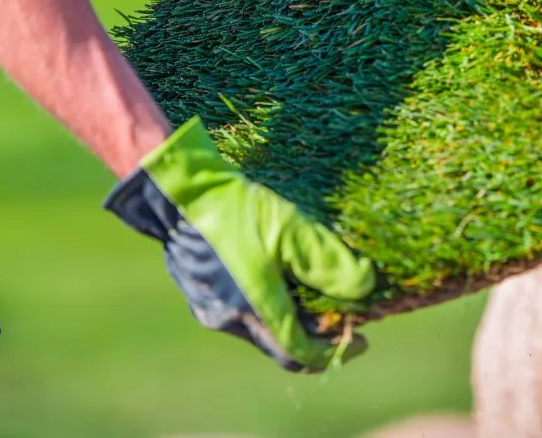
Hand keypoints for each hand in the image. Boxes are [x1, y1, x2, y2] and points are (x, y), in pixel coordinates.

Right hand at [105, 117, 377, 370]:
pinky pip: (239, 308)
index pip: (299, 352)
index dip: (334, 351)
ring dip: (290, 314)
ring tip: (311, 287)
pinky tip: (277, 272)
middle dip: (315, 332)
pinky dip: (266, 301)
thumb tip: (366, 287)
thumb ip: (330, 263)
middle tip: (341, 312)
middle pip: (280, 341)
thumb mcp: (292, 229)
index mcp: (252, 309)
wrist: (175, 191)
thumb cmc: (235, 208)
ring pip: (259, 324)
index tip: (360, 340)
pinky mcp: (197, 290)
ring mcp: (207, 306)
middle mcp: (227, 318)